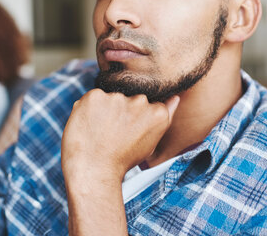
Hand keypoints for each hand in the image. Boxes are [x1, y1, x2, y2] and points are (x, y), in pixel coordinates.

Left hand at [61, 89, 179, 235]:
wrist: (94, 169)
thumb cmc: (122, 158)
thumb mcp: (150, 141)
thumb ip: (165, 116)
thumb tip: (175, 97)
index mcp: (157, 113)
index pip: (148, 103)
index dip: (135, 117)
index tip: (128, 130)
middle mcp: (140, 102)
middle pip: (130, 98)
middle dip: (122, 110)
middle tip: (113, 132)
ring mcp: (117, 97)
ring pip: (111, 97)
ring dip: (106, 109)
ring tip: (100, 131)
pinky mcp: (96, 96)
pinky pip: (94, 97)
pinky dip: (90, 108)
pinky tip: (90, 125)